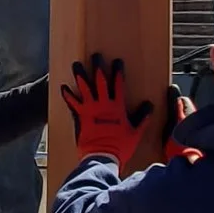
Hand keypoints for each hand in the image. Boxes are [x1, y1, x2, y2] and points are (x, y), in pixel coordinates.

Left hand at [60, 53, 156, 171]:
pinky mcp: (80, 117)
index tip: (117, 61)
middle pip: (100, 81)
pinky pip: (72, 103)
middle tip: (95, 55)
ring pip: (84, 88)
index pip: (118, 84)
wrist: (102, 156)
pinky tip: (63, 86)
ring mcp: (90, 110)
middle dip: (98, 67)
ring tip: (77, 64)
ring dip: (80, 75)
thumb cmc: (120, 146)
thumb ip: (142, 118)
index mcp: (117, 107)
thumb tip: (150, 105)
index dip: (118, 71)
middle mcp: (103, 104)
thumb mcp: (135, 132)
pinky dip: (68, 95)